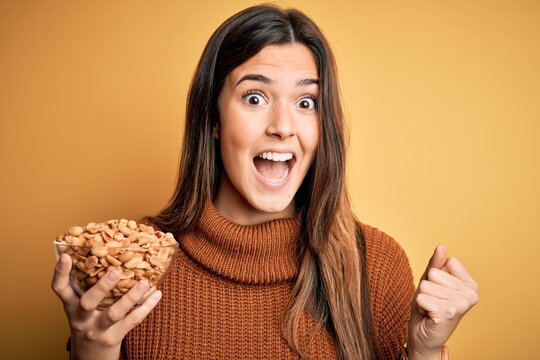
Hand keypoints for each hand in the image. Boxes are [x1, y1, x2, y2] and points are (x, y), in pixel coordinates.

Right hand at [51, 253, 161, 359]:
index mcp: (71, 307)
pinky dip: (146, 306)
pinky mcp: (114, 338)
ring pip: (114, 313)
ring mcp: (98, 330)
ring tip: (145, 282)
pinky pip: (132, 321)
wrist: (90, 359)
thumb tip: (105, 254)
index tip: (66, 256)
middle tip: (116, 271)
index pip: (60, 290)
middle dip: (102, 287)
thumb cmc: (88, 324)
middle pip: (88, 302)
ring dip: (131, 297)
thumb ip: (86, 287)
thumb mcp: (79, 309)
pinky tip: (157, 294)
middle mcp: (82, 319)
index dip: (60, 273)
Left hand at [407, 245, 477, 359]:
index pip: (446, 261)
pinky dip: (420, 305)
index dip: (435, 276)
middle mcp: (471, 294)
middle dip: (428, 287)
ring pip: (426, 285)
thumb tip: (442, 246)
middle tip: (433, 302)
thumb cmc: (428, 306)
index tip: (439, 290)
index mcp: (471, 285)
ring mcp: (460, 305)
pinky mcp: (447, 313)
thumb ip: (437, 263)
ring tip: (431, 308)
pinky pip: (422, 297)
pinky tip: (428, 315)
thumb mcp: (431, 281)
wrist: (423, 335)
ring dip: (424, 298)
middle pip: (434, 273)